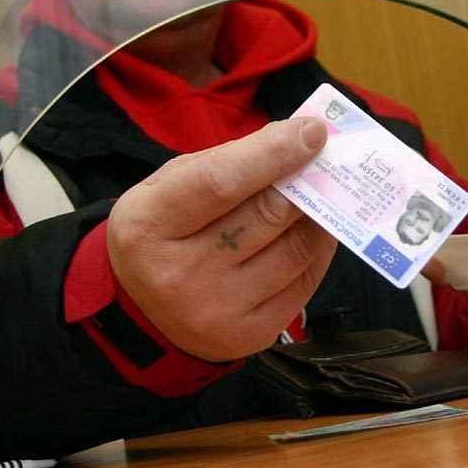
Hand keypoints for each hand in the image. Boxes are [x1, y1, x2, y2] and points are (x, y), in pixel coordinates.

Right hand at [106, 118, 337, 361]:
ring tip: (320, 197)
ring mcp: (216, 310)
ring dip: (318, 217)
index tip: (312, 131)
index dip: (273, 153)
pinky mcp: (248, 336)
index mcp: (148, 224)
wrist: (141, 312)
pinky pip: (304, 283)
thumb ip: (227, 161)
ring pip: (295, 249)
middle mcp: (179, 274)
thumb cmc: (163, 232)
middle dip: (305, 181)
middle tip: (326, 161)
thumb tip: (296, 138)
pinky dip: (317, 252)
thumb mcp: (170, 186)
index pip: (221, 181)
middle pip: (267, 214)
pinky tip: (313, 234)